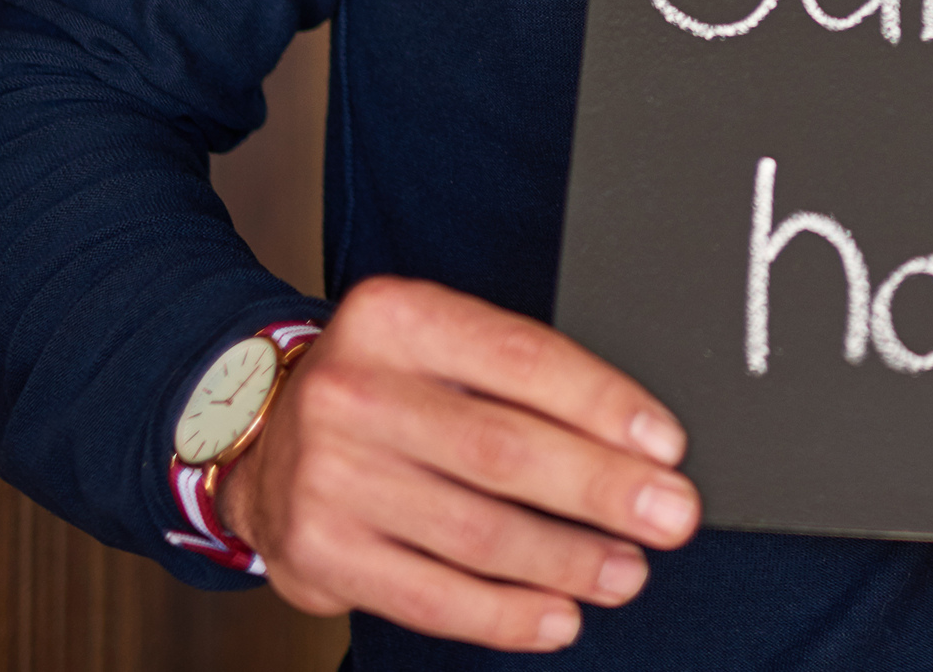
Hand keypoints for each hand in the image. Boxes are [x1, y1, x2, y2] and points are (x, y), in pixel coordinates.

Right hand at [216, 276, 699, 650]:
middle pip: (502, 450)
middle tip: (671, 514)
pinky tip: (556, 616)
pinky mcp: (318, 553)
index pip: (521, 358)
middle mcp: (353, 391)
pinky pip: (428, 596)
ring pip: (473, 531)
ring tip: (627, 571)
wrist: (261, 431)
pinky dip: (503, 614)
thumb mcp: (437, 343)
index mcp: (396, 317)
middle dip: (602, 489)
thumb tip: (637, 438)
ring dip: (565, 560)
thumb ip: (517, 374)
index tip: (666, 444)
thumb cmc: (387, 383)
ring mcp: (327, 477)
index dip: (603, 404)